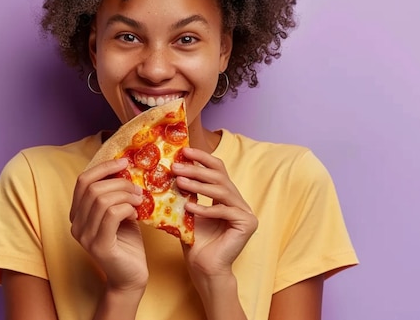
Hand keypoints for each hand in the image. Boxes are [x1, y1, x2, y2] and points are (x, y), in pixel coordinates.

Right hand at [70, 158, 148, 290]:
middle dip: (119, 183)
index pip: (82, 181)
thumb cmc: (127, 243)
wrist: (131, 277)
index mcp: (77, 213)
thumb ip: (117, 195)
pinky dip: (127, 208)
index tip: (125, 161)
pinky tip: (136, 213)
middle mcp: (76, 224)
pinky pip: (111, 215)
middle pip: (93, 189)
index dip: (103, 167)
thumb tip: (126, 169)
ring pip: (102, 200)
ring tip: (140, 200)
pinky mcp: (99, 246)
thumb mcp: (120, 213)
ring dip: (125, 195)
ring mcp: (85, 236)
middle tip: (137, 188)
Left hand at [172, 148, 257, 278]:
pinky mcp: (248, 223)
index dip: (202, 158)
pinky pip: (225, 210)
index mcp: (226, 195)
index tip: (184, 151)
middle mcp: (238, 201)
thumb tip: (171, 168)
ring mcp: (245, 212)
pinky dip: (206, 208)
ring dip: (198, 184)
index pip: (217, 169)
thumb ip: (186, 191)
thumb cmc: (195, 241)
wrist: (204, 268)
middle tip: (176, 166)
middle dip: (197, 169)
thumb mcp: (188, 210)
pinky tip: (189, 207)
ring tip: (179, 182)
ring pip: (222, 190)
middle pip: (219, 177)